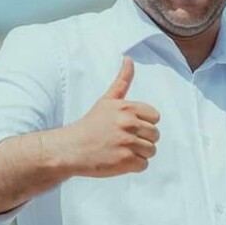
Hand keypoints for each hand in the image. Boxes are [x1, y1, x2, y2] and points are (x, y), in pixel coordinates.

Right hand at [62, 56, 160, 177]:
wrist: (70, 149)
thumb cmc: (90, 125)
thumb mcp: (106, 100)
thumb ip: (122, 81)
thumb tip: (129, 58)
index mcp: (127, 108)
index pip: (155, 117)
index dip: (144, 124)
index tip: (128, 127)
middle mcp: (129, 124)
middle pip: (155, 135)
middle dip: (142, 139)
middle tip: (123, 140)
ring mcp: (127, 143)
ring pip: (151, 150)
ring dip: (139, 153)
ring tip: (121, 150)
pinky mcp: (124, 161)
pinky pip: (144, 165)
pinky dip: (134, 166)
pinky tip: (119, 160)